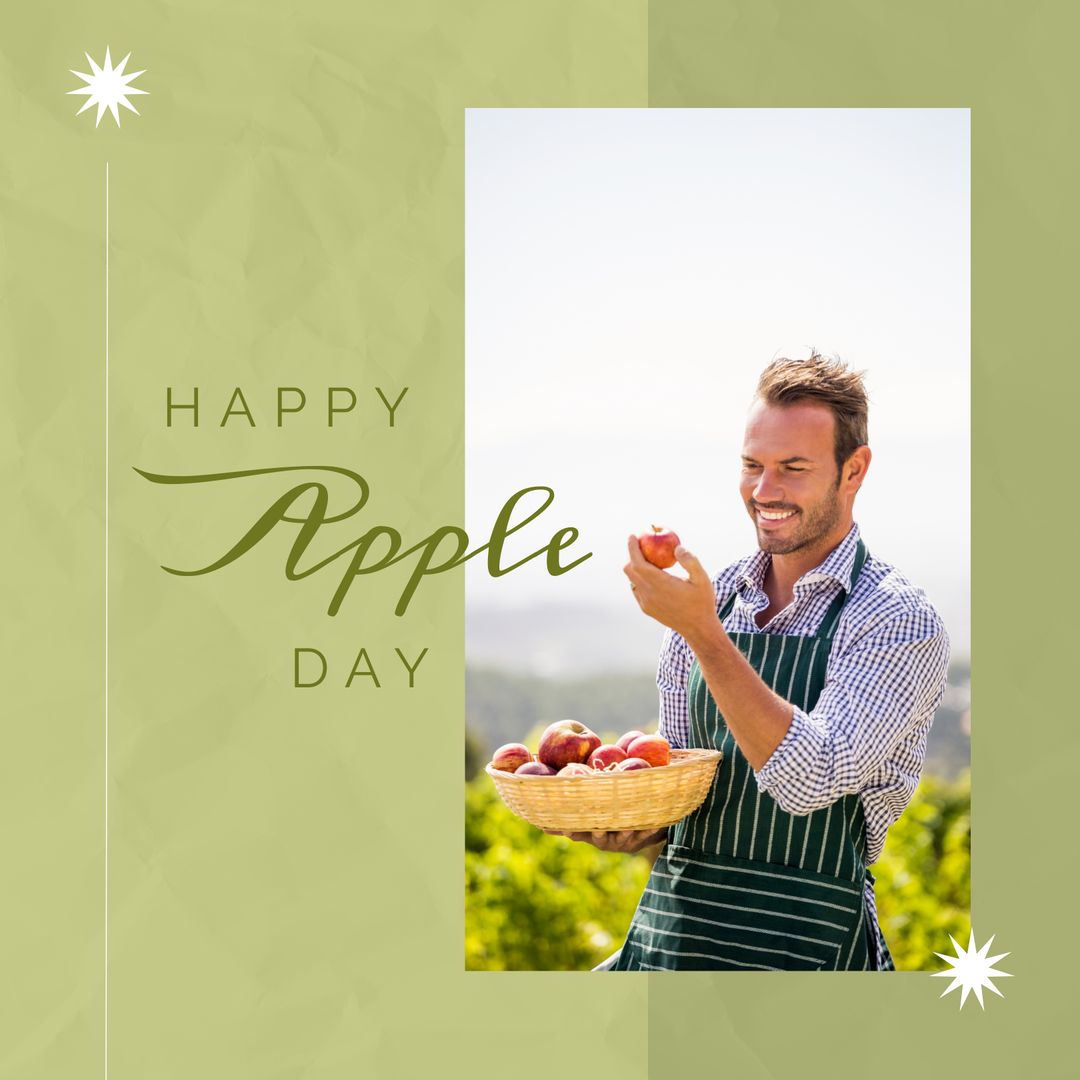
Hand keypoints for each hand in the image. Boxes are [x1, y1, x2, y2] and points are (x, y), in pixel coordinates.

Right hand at [544, 827, 667, 852]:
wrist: (639, 835)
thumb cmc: (607, 827)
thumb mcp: (587, 828)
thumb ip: (567, 826)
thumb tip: (540, 826)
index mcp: (591, 835)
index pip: (578, 833)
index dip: (572, 831)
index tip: (566, 829)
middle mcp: (606, 841)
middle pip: (599, 836)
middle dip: (598, 832)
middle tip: (597, 827)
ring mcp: (624, 841)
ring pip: (623, 835)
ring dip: (625, 830)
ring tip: (627, 825)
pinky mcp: (641, 838)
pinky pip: (646, 833)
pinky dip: (649, 829)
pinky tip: (655, 824)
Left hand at [624, 536, 716, 643]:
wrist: (698, 628)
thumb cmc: (702, 602)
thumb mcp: (702, 579)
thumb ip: (690, 561)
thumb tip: (677, 547)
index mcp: (660, 584)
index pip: (637, 562)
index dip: (632, 548)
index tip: (633, 535)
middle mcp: (648, 593)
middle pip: (629, 570)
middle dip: (633, 555)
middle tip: (643, 546)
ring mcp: (645, 602)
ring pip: (632, 580)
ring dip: (636, 568)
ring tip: (650, 561)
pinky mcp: (646, 609)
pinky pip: (636, 590)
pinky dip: (640, 580)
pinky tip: (653, 577)